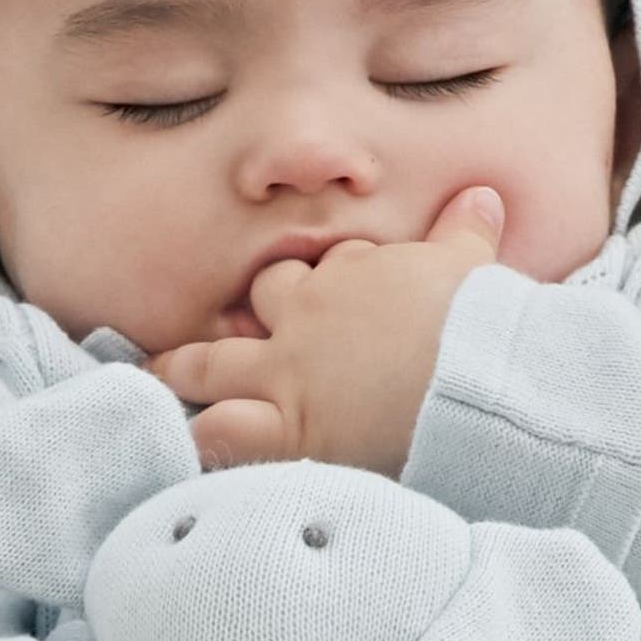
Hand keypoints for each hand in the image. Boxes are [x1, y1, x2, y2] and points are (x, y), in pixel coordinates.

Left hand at [143, 186, 507, 477]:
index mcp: (350, 274)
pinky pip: (222, 432)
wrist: (470, 373)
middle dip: (242, 311)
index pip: (323, 267)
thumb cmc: (473, 318)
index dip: (322, 279)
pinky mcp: (287, 427)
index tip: (324, 292)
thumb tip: (482, 196)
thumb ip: (465, 231)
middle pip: (258, 299)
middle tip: (226, 327)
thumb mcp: (469, 263)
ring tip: (159, 380)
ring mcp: (287, 372)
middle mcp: (306, 316)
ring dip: (184, 372)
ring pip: (213, 365)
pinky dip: (198, 438)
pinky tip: (176, 445)